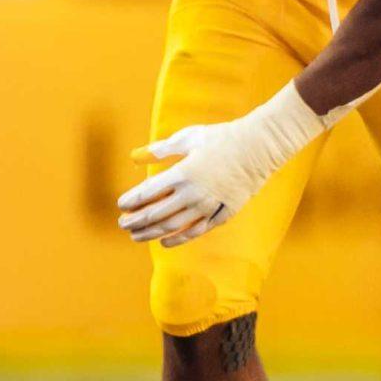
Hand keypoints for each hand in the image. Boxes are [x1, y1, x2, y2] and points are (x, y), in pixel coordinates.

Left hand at [118, 83, 333, 246]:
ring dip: (152, 233)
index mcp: (182, 173)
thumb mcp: (189, 137)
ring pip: (174, 226)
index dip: (131, 201)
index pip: (147, 193)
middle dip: (136, 221)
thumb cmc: (222, 138)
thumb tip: (135, 156)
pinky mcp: (224, 213)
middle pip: (156, 213)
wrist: (260, 147)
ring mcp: (209, 205)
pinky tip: (165, 242)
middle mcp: (193, 193)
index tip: (121, 206)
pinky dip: (179, 238)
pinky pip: (197, 230)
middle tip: (123, 224)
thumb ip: (161, 149)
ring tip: (136, 236)